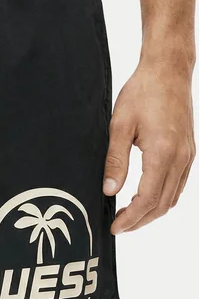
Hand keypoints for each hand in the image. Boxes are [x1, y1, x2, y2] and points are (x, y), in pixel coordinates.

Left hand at [103, 62, 195, 233]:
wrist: (167, 71)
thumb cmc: (142, 92)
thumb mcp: (119, 125)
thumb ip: (115, 160)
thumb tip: (109, 190)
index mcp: (163, 153)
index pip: (148, 199)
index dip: (131, 218)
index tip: (115, 227)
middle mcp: (181, 158)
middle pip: (162, 204)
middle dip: (140, 220)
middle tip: (119, 226)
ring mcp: (188, 156)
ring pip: (173, 197)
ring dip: (152, 211)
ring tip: (128, 216)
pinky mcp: (189, 151)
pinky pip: (178, 184)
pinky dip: (162, 197)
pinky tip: (145, 197)